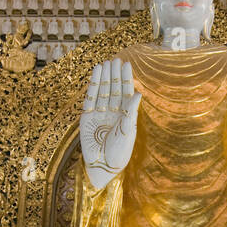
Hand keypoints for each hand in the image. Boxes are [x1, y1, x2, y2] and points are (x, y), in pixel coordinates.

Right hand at [80, 58, 141, 189]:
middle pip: (114, 89)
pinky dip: (93, 86)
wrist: (102, 167)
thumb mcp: (128, 131)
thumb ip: (131, 112)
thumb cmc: (119, 153)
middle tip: (115, 59)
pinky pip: (90, 98)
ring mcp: (99, 113)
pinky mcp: (87, 117)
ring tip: (105, 63)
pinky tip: (96, 73)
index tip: (126, 63)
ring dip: (104, 77)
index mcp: (125, 115)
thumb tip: (139, 93)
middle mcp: (113, 112)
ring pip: (102, 91)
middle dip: (114, 75)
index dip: (126, 78)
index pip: (126, 92)